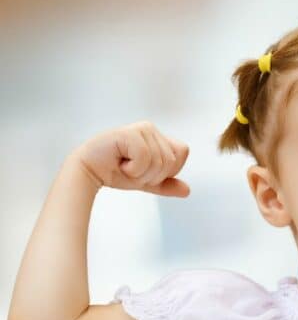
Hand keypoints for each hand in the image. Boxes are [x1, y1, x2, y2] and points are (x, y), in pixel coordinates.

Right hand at [72, 121, 189, 196]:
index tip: (146, 170)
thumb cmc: (115, 173)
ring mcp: (140, 129)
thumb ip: (166, 185)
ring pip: (159, 161)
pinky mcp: (128, 133)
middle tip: (132, 169)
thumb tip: (187, 191)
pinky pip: (145, 158)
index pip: (182, 151)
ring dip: (141, 173)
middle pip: (171, 160)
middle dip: (153, 175)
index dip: (168, 169)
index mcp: (158, 137)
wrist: (89, 172)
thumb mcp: (146, 181)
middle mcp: (150, 129)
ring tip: (125, 166)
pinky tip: (119, 162)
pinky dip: (133, 168)